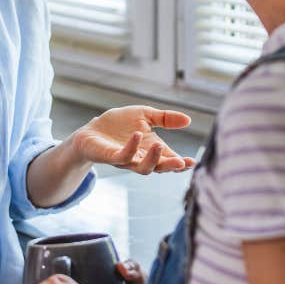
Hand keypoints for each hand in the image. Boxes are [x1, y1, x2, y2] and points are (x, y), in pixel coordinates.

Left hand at [70, 106, 194, 173]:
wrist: (92, 130)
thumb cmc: (118, 125)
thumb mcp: (145, 116)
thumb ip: (165, 119)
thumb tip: (189, 120)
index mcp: (151, 150)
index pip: (169, 160)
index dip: (181, 163)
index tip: (192, 162)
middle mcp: (141, 158)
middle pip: (159, 168)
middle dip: (171, 166)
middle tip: (182, 162)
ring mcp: (126, 159)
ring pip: (143, 167)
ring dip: (153, 158)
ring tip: (159, 145)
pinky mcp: (111, 156)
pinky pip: (123, 156)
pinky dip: (131, 147)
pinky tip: (136, 135)